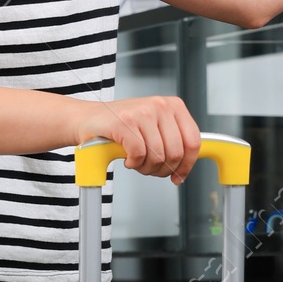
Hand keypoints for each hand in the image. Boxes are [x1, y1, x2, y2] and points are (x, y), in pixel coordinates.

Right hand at [81, 92, 202, 182]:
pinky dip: (134, 163)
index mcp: (174, 106)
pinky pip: (139, 154)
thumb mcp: (155, 127)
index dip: (187, 165)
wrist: (89, 119)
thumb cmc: (123, 125)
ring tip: (137, 163)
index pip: (193, 141)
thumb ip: (173, 140)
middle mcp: (160, 105)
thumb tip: (185, 167)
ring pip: (157, 156)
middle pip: (175, 152)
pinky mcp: (124, 122)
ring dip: (147, 168)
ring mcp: (142, 112)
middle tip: (150, 169)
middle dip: (163, 169)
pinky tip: (128, 159)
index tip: (178, 175)